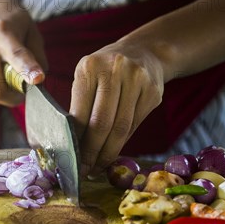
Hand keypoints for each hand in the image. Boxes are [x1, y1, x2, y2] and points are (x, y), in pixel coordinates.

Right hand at [0, 0, 46, 105]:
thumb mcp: (29, 28)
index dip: (27, 69)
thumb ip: (37, 55)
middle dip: (11, 99)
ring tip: (3, 77)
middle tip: (19, 94)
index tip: (37, 79)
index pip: (17, 55)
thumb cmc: (8, 20)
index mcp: (3, 33)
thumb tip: (37, 82)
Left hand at [69, 40, 163, 176]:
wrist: (145, 52)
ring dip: (108, 152)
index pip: (81, 112)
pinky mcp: (153, 92)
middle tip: (85, 171)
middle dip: (92, 152)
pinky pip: (135, 125)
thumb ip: (81, 106)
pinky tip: (113, 151)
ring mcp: (137, 80)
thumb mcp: (89, 78)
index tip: (71, 160)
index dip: (76, 140)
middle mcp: (114, 70)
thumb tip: (72, 146)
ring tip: (98, 167)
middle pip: (102, 123)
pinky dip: (123, 142)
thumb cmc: (107, 71)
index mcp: (90, 67)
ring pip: (121, 128)